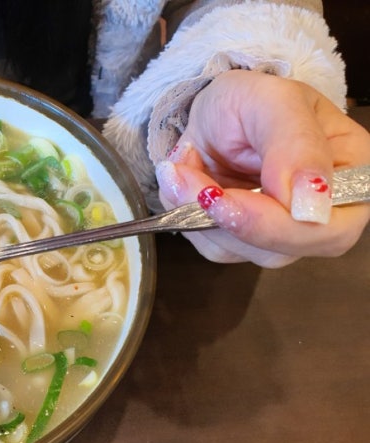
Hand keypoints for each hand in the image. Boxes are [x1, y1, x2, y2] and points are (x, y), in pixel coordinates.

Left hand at [155, 70, 369, 266]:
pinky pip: (211, 245)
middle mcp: (320, 215)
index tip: (225, 195)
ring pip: (238, 250)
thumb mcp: (274, 101)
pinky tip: (185, 179)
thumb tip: (311, 206)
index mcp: (351, 176)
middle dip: (225, 215)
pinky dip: (186, 214)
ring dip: (196, 211)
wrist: (215, 111)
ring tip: (182, 166)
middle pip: (282, 249)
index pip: (331, 228)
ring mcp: (278, 234)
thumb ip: (297, 146)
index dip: (279, 224)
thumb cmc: (253, 101)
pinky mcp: (240, 241)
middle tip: (184, 174)